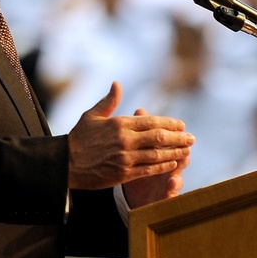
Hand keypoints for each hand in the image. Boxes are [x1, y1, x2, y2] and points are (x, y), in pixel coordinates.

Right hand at [68, 82, 193, 190]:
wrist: (64, 164)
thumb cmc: (78, 139)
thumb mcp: (92, 115)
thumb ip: (109, 101)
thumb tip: (117, 83)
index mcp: (120, 124)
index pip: (151, 121)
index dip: (170, 123)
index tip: (182, 125)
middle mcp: (125, 140)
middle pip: (159, 137)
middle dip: (178, 138)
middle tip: (192, 139)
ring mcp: (125, 158)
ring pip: (157, 154)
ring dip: (175, 152)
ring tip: (188, 151)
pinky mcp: (123, 173)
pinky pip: (149, 170)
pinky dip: (163, 166)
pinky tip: (173, 164)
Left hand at [123, 108, 189, 208]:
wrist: (136, 193)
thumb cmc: (140, 164)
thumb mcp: (138, 147)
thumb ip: (141, 130)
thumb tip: (140, 109)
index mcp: (164, 153)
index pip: (171, 143)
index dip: (174, 137)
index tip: (179, 129)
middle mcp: (170, 167)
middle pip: (179, 160)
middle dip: (182, 157)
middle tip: (186, 153)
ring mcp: (168, 182)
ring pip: (176, 180)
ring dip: (176, 180)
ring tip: (174, 181)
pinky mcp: (163, 197)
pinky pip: (167, 198)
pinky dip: (168, 197)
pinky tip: (166, 197)